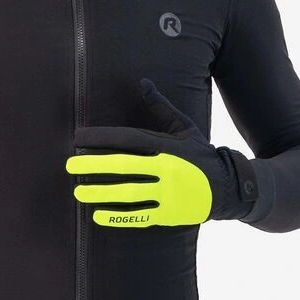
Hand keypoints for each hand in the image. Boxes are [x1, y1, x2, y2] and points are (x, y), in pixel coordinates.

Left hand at [64, 77, 258, 226]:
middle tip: (69, 166)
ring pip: (129, 194)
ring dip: (101, 192)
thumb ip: (161, 107)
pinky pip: (140, 217)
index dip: (102, 138)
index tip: (78, 138)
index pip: (128, 139)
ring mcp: (168, 194)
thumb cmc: (201, 154)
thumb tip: (143, 83)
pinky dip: (118, 217)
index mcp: (167, 146)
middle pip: (124, 167)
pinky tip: (97, 215)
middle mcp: (167, 169)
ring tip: (78, 191)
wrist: (230, 188)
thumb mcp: (184, 127)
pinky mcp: (170, 215)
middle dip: (94, 166)